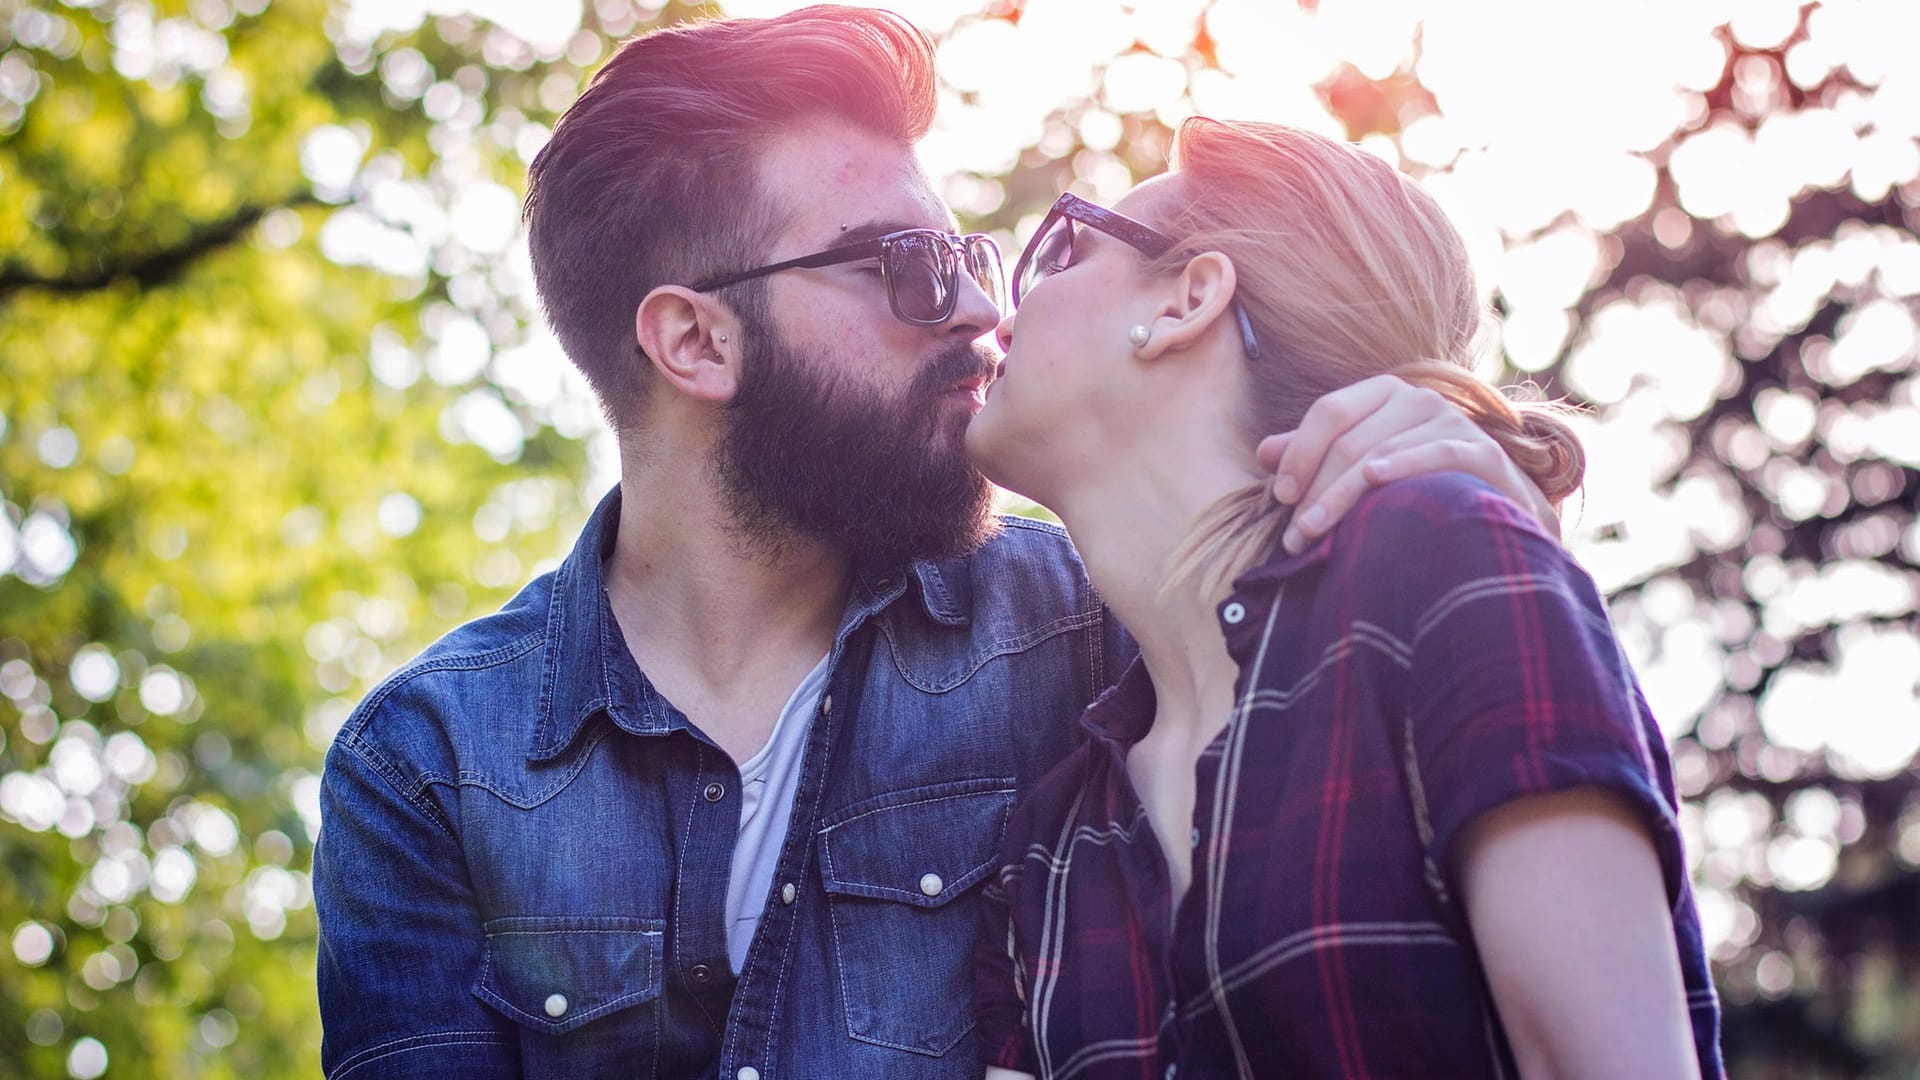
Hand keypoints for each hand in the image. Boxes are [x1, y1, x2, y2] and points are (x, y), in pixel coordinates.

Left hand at [1257, 374, 1558, 553]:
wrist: (1493, 507)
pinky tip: (1374, 481)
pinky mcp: (1480, 450)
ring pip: (1379, 456)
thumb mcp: (1360, 463)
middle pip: (1350, 442)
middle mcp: (1418, 398)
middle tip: (1292, 537)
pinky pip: (1433, 455)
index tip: (1279, 496)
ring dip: (1340, 500)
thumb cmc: (1414, 484)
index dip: (1299, 453)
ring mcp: (1452, 421)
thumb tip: (1263, 452)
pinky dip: (1403, 465)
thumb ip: (1314, 454)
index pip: (1330, 411)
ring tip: (1311, 538)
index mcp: (1384, 393)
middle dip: (1314, 492)